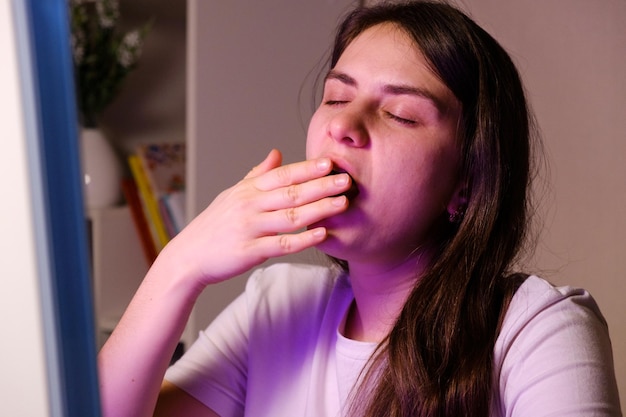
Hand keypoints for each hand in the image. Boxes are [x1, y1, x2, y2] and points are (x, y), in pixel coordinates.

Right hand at [154, 149, 350, 288]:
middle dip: (320, 185)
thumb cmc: (213, 225)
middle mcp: (249, 206)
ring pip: (290, 217)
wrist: (188, 256)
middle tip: (347, 180)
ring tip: (342, 203)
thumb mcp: (232, 195)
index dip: (306, 168)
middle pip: (290, 193)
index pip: (281, 175)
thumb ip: (256, 174)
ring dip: (319, 209)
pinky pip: (281, 244)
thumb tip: (277, 152)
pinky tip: (322, 234)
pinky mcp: (249, 252)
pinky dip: (303, 239)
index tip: (329, 162)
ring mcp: (249, 228)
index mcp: (247, 190)